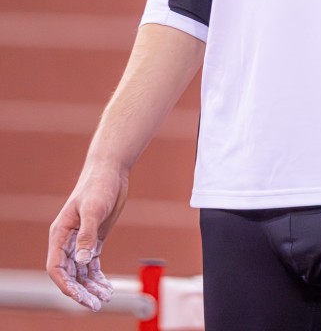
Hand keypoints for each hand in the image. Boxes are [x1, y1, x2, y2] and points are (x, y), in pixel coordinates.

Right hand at [47, 164, 127, 309]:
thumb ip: (86, 234)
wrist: (110, 171)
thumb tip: (82, 260)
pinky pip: (92, 264)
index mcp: (60, 234)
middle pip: (69, 274)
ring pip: (81, 272)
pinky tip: (107, 287)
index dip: (65, 285)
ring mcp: (81, 241)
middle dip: (80, 291)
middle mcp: (67, 241)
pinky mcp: (94, 240)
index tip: (79, 296)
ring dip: (91, 287)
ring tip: (105, 298)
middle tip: (96, 304)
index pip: (56, 268)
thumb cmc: (98, 185)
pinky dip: (98, 277)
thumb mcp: (93, 209)